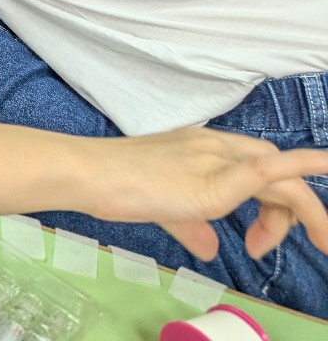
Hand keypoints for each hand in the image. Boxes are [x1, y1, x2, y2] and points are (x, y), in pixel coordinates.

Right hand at [88, 127, 327, 261]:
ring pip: (281, 179)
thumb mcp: (164, 209)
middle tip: (287, 247)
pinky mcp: (214, 181)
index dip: (273, 205)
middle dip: (296, 213)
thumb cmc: (113, 186)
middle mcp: (214, 145)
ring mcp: (215, 157)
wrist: (89, 174)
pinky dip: (305, 166)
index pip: (255, 166)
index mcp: (201, 147)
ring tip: (303, 246)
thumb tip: (210, 248)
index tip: (260, 240)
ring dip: (305, 214)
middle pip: (276, 172)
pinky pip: (271, 172)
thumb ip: (192, 226)